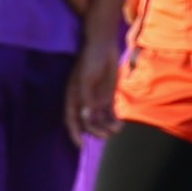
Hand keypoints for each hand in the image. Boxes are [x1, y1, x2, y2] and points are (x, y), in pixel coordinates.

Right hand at [67, 27, 120, 144]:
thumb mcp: (86, 79)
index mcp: (73, 97)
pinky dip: (114, 120)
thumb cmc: (90, 60)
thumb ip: (86, 99)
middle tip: (106, 135)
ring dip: (106, 127)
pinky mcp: (107, 96)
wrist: (103, 45)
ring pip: (99, 120)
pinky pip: (110, 113)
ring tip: (116, 130)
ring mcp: (96, 99)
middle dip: (95, 131)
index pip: (71, 119)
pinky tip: (120, 124)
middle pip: (87, 122)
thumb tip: (85, 118)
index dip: (75, 132)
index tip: (81, 145)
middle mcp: (83, 101)